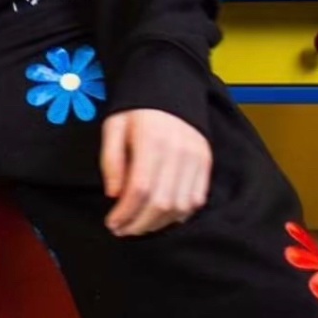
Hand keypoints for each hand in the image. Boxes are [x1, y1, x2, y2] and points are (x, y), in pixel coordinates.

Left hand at [100, 108, 211, 236]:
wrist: (170, 87)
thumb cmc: (137, 110)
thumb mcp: (114, 127)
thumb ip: (111, 161)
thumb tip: (113, 195)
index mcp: (151, 141)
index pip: (140, 189)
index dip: (125, 213)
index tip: (112, 222)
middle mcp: (177, 151)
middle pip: (161, 203)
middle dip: (139, 224)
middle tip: (123, 230)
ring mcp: (195, 158)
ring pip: (180, 206)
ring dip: (158, 224)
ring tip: (140, 226)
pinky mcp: (205, 162)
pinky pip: (196, 199)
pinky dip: (179, 214)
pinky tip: (162, 217)